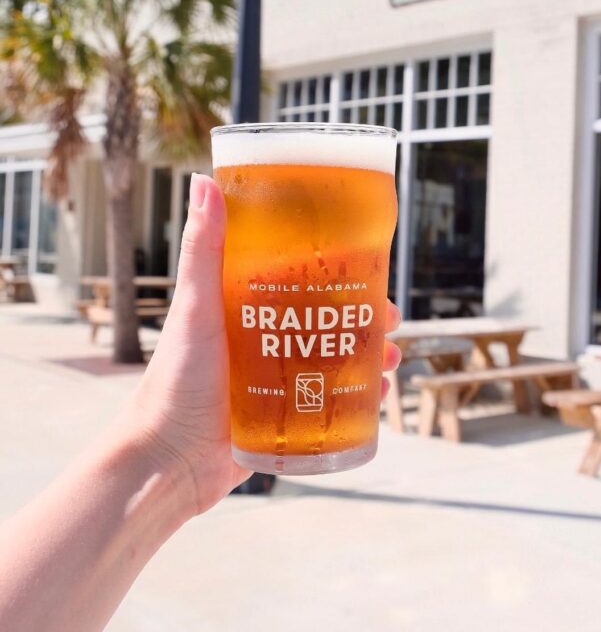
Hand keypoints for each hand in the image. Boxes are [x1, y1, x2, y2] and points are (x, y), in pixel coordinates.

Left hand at [115, 173, 401, 516]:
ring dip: (370, 353)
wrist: (168, 464)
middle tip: (388, 317)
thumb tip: (204, 180)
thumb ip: (202, 248)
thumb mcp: (196, 308)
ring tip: (389, 358)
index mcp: (247, 304)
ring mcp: (279, 377)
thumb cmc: (174, 382)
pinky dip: (360, 396)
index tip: (369, 261)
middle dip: (366, 314)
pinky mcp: (287, 416)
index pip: (301, 274)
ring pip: (338, 356)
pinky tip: (377, 397)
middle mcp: (266, 336)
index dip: (339, 266)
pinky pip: (333, 400)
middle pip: (329, 315)